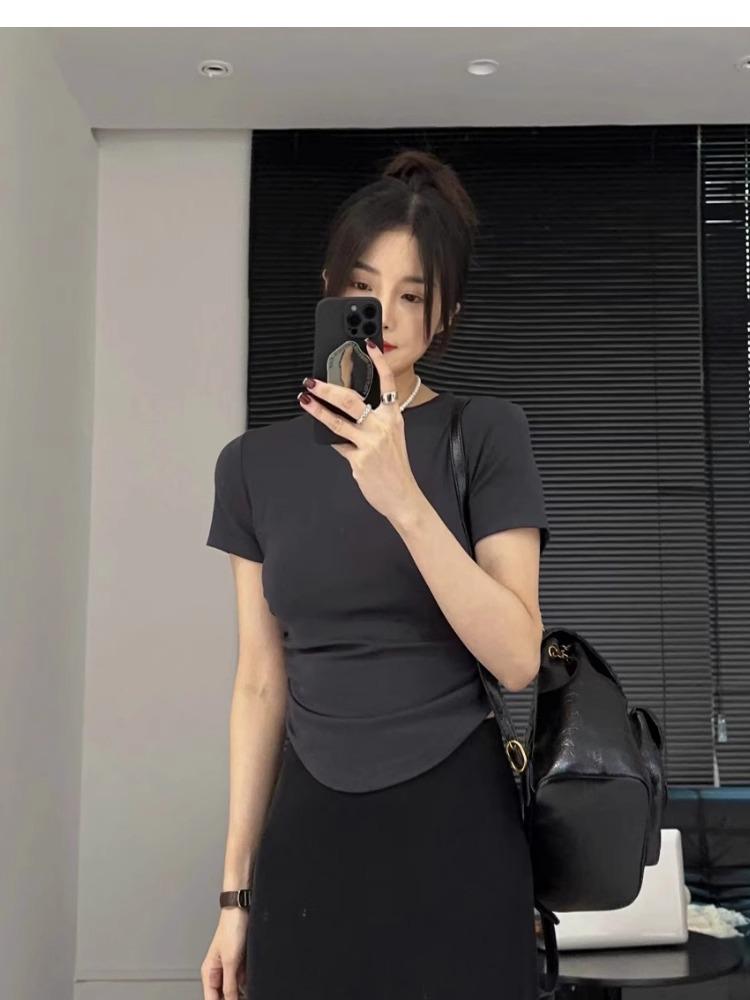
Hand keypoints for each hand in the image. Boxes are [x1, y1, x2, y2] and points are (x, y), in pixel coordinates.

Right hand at [201, 909, 248, 998]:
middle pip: (223, 996)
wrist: (241, 910)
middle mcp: (218, 972)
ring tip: (249, 993)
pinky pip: (242, 980)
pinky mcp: (239, 963)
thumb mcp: (230, 961)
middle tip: (244, 998)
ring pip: (234, 990)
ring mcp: (229, 968)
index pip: (211, 999)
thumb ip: (230, 984)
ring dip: (241, 993)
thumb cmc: (231, 928)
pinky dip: (246, 985)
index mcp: (209, 973)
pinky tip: (252, 986)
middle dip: (233, 999)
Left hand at [298, 339, 424, 526]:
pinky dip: (328, 438)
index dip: (378, 361)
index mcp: (394, 417)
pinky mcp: (359, 459)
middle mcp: (383, 426)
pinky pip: (337, 444)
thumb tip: (342, 410)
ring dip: (317, 409)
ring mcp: (371, 443)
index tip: (368, 343)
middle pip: (351, 399)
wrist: (402, 496)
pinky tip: (320, 432)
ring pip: (337, 421)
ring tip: (304, 399)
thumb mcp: (391, 437)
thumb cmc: (394, 466)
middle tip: (312, 380)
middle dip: (328, 388)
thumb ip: (372, 422)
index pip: (388, 382)